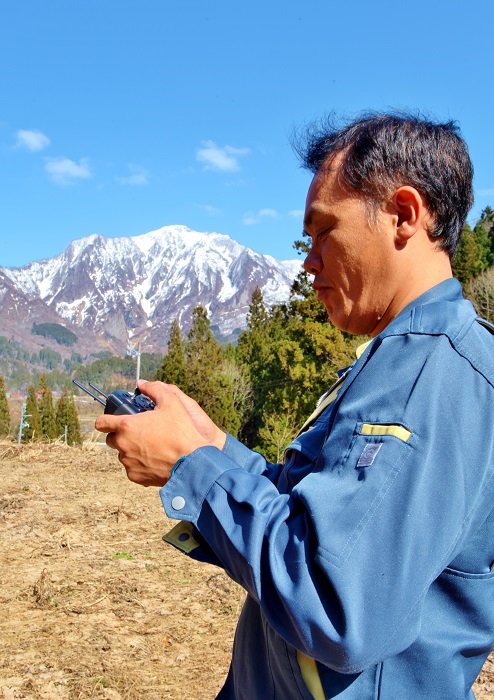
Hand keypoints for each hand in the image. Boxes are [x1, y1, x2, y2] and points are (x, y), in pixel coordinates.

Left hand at [95, 381, 225, 486]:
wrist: (191, 463)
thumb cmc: (181, 433)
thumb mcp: (171, 402)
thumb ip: (155, 389)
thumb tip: (143, 384)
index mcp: (127, 426)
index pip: (102, 423)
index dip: (105, 420)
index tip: (109, 421)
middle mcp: (123, 445)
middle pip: (111, 439)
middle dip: (121, 435)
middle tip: (139, 432)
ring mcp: (129, 462)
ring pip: (123, 454)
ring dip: (132, 450)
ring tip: (151, 446)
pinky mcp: (135, 476)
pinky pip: (133, 468)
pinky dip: (140, 464)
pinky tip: (155, 459)